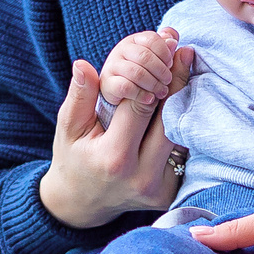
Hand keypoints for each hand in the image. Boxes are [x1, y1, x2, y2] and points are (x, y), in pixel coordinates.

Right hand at [38, 59, 185, 228]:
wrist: (82, 202)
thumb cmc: (73, 158)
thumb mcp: (67, 128)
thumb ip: (79, 97)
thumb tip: (83, 65)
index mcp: (114, 158)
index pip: (141, 108)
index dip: (153, 76)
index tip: (166, 50)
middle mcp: (142, 176)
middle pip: (169, 120)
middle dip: (178, 83)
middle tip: (185, 53)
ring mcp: (160, 187)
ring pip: (180, 135)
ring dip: (184, 102)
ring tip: (186, 71)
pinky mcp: (171, 192)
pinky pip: (181, 152)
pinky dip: (181, 125)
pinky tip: (184, 101)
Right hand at [98, 27, 194, 109]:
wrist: (126, 101)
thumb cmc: (148, 78)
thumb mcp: (161, 64)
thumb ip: (168, 51)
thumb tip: (173, 41)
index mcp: (135, 41)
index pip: (152, 39)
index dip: (165, 52)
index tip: (170, 65)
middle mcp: (121, 50)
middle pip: (144, 56)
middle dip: (161, 71)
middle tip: (167, 81)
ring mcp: (112, 66)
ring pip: (136, 72)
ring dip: (153, 84)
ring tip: (161, 93)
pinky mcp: (107, 83)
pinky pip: (126, 87)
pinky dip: (141, 94)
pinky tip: (149, 99)